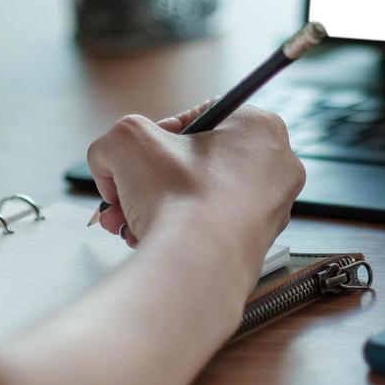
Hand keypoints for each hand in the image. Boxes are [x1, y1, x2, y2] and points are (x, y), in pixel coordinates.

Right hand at [85, 103, 304, 267]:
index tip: (137, 156)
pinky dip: (178, 230)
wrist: (196, 266)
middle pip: (196, 164)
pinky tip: (147, 238)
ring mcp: (271, 207)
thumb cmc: (178, 197)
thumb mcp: (127, 140)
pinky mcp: (258, 243)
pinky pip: (210, 227)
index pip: (199, 118)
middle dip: (148, 180)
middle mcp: (275, 165)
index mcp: (258, 126)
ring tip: (126, 221)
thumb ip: (113, 141)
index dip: (157, 137)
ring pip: (200, 198)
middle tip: (122, 195)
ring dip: (154, 207)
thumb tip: (109, 163)